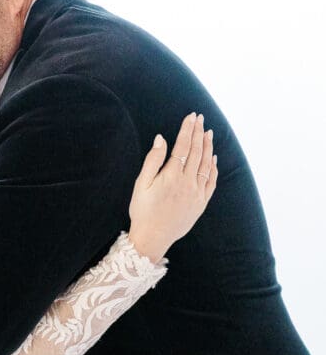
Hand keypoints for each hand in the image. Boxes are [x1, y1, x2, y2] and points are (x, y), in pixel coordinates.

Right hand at [127, 112, 217, 261]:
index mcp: (171, 176)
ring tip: (208, 133)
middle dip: (198, 133)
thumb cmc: (142, 211)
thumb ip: (153, 160)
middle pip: (197, 152)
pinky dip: (214, 168)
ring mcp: (197, 193)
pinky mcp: (201, 204)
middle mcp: (187, 182)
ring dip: (208, 147)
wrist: (153, 238)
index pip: (183, 146)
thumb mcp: (141, 184)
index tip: (191, 116)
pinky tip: (213, 159)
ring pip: (206, 165)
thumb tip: (161, 139)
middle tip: (200, 119)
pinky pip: (211, 182)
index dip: (187, 129)